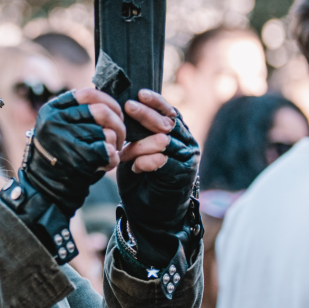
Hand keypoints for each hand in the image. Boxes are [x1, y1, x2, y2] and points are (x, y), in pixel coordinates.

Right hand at [20, 87, 125, 215]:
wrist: (46, 187)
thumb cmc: (60, 154)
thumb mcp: (60, 126)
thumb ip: (78, 113)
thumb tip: (110, 104)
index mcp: (52, 110)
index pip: (87, 95)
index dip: (108, 101)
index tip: (116, 112)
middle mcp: (55, 122)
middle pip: (101, 111)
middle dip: (118, 123)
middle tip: (120, 135)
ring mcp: (64, 139)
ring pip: (107, 132)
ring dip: (116, 143)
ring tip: (112, 151)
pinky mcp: (76, 158)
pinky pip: (107, 150)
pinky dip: (113, 156)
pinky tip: (109, 161)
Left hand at [116, 90, 199, 264]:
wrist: (152, 214)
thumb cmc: (140, 179)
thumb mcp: (135, 150)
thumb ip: (135, 133)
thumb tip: (121, 108)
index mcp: (177, 133)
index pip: (170, 111)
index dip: (155, 101)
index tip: (139, 93)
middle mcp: (186, 143)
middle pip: (168, 122)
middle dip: (145, 115)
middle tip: (128, 108)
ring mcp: (187, 159)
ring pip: (164, 140)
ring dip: (140, 144)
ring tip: (125, 152)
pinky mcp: (183, 175)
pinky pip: (164, 161)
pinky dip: (146, 161)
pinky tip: (134, 166)